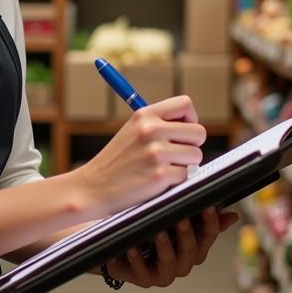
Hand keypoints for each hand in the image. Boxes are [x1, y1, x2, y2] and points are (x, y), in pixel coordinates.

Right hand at [75, 96, 206, 217]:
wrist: (92, 188)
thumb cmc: (116, 161)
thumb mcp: (132, 131)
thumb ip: (159, 124)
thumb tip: (191, 126)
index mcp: (144, 115)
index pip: (185, 104)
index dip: (190, 119)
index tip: (183, 132)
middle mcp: (151, 130)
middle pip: (198, 132)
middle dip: (192, 145)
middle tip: (176, 155)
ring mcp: (155, 153)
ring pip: (195, 155)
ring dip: (184, 165)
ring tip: (162, 168)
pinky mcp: (159, 175)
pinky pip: (185, 176)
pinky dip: (174, 181)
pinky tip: (156, 180)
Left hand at [103, 206, 238, 288]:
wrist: (116, 243)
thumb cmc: (151, 227)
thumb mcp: (173, 218)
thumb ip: (199, 216)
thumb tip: (233, 215)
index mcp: (193, 248)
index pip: (208, 236)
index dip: (210, 223)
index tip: (207, 206)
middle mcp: (181, 264)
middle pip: (191, 252)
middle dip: (187, 235)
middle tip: (180, 218)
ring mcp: (162, 274)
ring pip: (170, 263)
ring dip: (165, 247)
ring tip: (157, 231)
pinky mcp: (141, 279)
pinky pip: (141, 272)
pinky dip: (137, 259)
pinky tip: (133, 247)